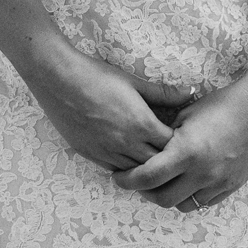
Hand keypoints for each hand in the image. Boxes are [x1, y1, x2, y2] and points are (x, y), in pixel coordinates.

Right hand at [20, 44, 192, 171]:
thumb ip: (163, 92)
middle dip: (165, 161)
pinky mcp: (90, 154)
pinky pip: (115, 170)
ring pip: (136, 172)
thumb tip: (190, 92)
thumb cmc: (95, 75)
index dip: (179, 145)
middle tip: (169, 154)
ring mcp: (107, 152)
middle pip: (157, 165)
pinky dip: (125, 167)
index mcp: (142, 124)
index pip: (172, 148)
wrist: (58, 78)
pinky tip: (127, 158)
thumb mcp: (133, 82)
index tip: (180, 139)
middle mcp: (127, 143)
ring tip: (150, 159)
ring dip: (144, 167)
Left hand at [110, 75, 247, 209]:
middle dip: (144, 193)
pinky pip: (204, 202)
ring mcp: (219, 182)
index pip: (147, 177)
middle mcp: (202, 172)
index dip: (127, 180)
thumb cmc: (220, 105)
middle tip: (137, 182)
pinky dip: (190, 196)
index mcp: (186, 152)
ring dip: (168, 196)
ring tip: (160, 183)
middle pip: (162, 198)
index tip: (118, 177)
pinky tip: (184, 183)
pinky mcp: (232, 186)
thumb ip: (164, 135)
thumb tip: (144, 146)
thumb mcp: (185, 115)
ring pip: (183, 205)